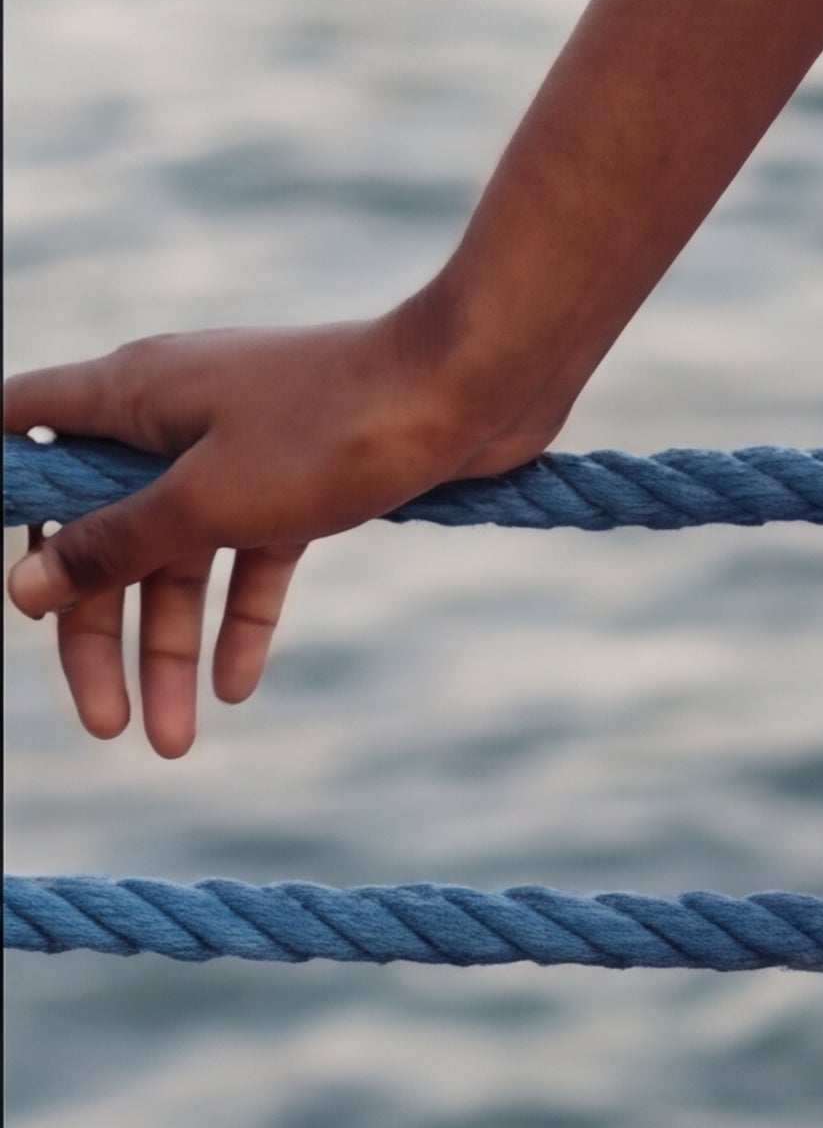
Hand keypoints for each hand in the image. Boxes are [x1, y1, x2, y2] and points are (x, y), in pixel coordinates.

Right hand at [6, 312, 563, 756]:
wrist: (470, 386)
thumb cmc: (330, 427)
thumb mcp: (204, 500)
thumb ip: (111, 544)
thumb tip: (22, 587)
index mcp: (133, 394)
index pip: (26, 420)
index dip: (0, 481)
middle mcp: (175, 415)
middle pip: (99, 527)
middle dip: (92, 628)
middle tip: (102, 725)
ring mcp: (241, 444)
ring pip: (179, 555)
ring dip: (171, 646)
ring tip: (173, 742)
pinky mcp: (301, 474)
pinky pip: (250, 555)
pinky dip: (241, 618)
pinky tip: (237, 686)